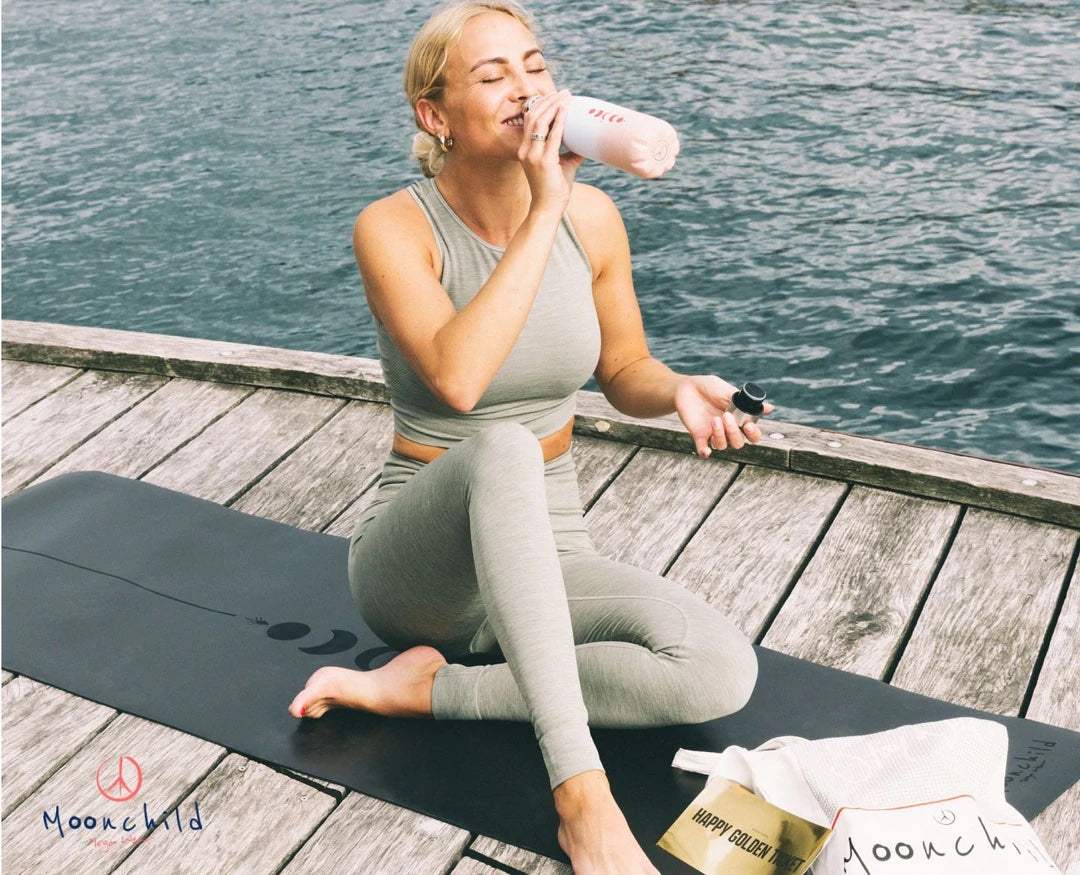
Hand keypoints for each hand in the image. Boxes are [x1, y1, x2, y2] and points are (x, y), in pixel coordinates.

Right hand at [518, 90, 583, 211]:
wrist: (548, 209)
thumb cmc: (554, 190)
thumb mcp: (563, 166)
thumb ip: (571, 153)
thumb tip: (586, 144)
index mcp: (526, 149)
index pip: (530, 120)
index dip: (542, 105)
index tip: (556, 96)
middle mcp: (525, 150)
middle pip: (533, 116)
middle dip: (549, 101)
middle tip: (564, 92)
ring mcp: (532, 155)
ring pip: (540, 122)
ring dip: (554, 106)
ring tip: (566, 97)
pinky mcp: (543, 161)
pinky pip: (551, 135)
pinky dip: (559, 121)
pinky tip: (566, 111)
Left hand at [674, 375, 772, 457]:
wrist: (688, 386)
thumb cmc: (711, 387)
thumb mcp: (727, 391)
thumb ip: (745, 401)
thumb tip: (769, 408)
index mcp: (739, 420)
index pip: (752, 435)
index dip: (753, 434)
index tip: (749, 426)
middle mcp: (728, 430)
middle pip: (738, 442)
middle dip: (734, 432)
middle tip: (726, 416)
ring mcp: (713, 433)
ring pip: (722, 445)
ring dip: (720, 435)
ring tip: (714, 419)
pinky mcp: (699, 435)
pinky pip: (703, 449)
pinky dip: (704, 452)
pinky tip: (706, 451)